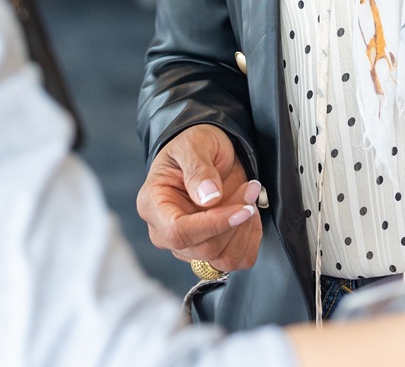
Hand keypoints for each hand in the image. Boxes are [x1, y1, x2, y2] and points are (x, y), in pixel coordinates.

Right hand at [135, 124, 262, 271]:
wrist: (207, 151)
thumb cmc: (194, 145)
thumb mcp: (195, 144)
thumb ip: (199, 169)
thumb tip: (208, 198)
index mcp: (153, 205)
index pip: (179, 232)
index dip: (213, 225)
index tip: (242, 209)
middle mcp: (165, 231)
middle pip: (204, 249)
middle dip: (235, 220)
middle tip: (251, 188)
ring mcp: (187, 245)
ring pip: (222, 258)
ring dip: (245, 230)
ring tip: (250, 198)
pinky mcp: (209, 249)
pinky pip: (236, 260)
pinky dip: (251, 240)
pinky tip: (251, 216)